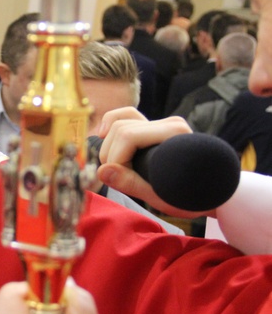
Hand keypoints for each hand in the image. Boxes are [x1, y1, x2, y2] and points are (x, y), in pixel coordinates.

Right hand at [96, 111, 212, 217]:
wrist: (210, 191)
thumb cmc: (189, 196)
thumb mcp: (160, 197)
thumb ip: (131, 184)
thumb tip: (102, 170)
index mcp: (174, 135)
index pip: (127, 137)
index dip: (115, 159)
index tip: (121, 180)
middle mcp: (168, 123)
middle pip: (120, 128)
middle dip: (110, 154)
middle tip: (118, 177)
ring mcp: (160, 123)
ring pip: (118, 121)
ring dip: (108, 145)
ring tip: (115, 167)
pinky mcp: (153, 126)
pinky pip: (124, 116)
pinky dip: (109, 124)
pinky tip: (102, 136)